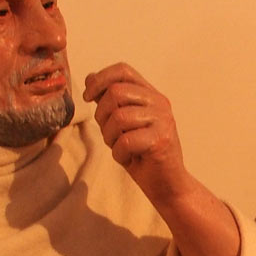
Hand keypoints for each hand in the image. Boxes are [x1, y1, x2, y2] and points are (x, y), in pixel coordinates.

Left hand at [83, 63, 185, 195]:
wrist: (167, 185)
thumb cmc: (144, 155)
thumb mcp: (123, 124)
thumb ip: (110, 101)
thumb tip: (90, 78)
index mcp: (151, 95)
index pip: (123, 70)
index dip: (100, 79)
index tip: (88, 97)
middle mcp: (160, 103)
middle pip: (116, 92)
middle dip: (102, 115)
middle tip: (109, 134)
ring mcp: (163, 120)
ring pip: (119, 117)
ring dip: (110, 137)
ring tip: (120, 148)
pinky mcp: (161, 140)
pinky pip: (126, 140)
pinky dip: (119, 154)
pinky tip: (128, 159)